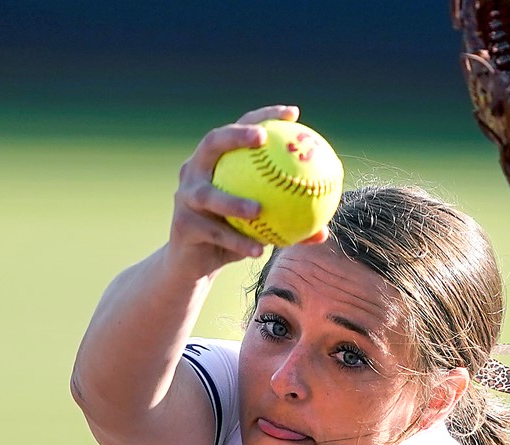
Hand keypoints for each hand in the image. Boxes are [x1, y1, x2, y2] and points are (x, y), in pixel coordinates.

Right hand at [167, 105, 329, 278]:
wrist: (194, 265)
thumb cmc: (233, 237)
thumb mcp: (261, 227)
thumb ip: (289, 221)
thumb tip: (327, 228)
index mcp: (216, 162)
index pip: (239, 129)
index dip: (264, 116)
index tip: (293, 114)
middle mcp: (195, 171)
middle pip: (212, 143)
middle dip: (235, 135)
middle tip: (263, 138)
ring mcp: (184, 197)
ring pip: (208, 195)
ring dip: (232, 201)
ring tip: (258, 209)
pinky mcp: (182, 225)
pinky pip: (214, 233)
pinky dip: (237, 242)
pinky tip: (260, 250)